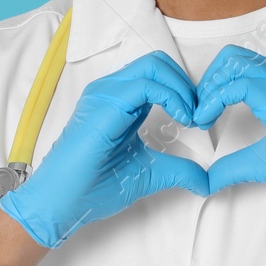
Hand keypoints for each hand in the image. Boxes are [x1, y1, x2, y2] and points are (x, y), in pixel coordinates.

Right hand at [0, 51, 208, 247]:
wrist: (60, 203)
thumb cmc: (92, 186)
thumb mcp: (149, 174)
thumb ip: (178, 170)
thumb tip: (205, 180)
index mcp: (120, 101)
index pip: (158, 74)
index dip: (185, 90)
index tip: (199, 119)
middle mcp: (111, 90)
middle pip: (158, 63)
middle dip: (187, 84)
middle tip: (198, 114)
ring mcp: (105, 94)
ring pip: (154, 66)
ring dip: (182, 88)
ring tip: (191, 117)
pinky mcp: (103, 105)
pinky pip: (144, 85)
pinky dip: (171, 96)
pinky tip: (181, 119)